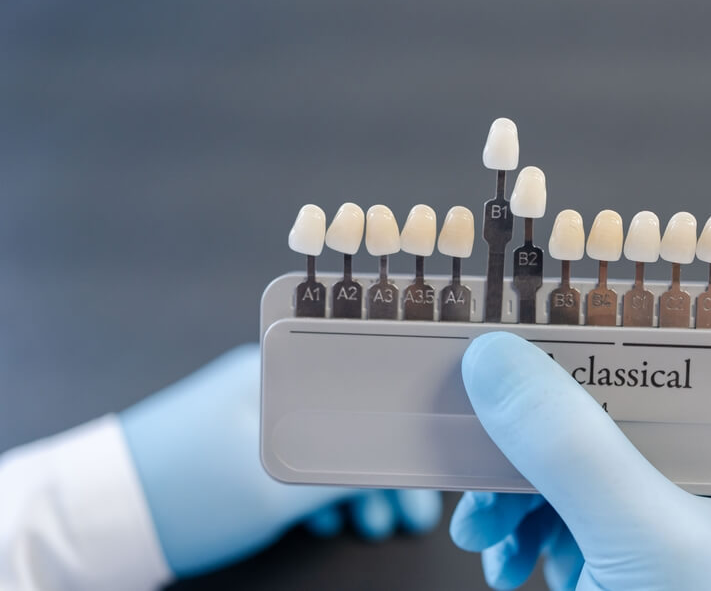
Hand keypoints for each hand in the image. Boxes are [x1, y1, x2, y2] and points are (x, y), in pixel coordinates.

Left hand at [120, 344, 440, 577]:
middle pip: (352, 414)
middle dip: (385, 466)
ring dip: (356, 482)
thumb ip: (341, 471)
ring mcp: (253, 410)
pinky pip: (297, 453)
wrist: (101, 518)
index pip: (364, 382)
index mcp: (278, 371)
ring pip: (327, 439)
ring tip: (377, 522)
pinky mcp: (239, 440)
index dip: (404, 423)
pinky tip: (331, 517)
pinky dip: (320, 485)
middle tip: (412, 509)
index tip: (428, 461)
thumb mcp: (272, 490)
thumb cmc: (185, 494)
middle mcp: (269, 380)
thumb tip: (400, 461)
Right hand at [449, 332, 710, 589]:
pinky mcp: (608, 559)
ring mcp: (650, 522)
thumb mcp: (640, 537)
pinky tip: (503, 563)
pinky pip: (547, 516)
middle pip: (601, 408)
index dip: (599, 331)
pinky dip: (511, 533)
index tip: (526, 315)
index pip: (673, 360)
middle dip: (528, 433)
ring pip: (563, 464)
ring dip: (506, 490)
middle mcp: (698, 478)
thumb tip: (493, 355)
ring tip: (482, 532)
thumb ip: (572, 445)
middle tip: (479, 448)